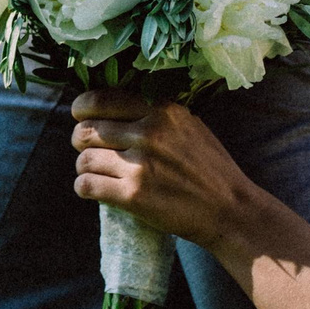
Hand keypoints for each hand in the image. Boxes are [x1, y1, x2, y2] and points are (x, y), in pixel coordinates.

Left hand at [71, 91, 256, 250]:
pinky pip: (87, 185)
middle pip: (87, 130)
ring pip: (84, 159)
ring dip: (84, 166)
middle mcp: (148, 134)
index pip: (101, 99)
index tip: (80, 115)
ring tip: (95, 171)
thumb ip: (155, 113)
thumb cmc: (210, 168)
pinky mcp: (133, 196)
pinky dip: (84, 187)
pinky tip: (94, 189)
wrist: (229, 209)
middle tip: (87, 148)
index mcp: (161, 111)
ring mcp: (139, 166)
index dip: (82, 108)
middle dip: (80, 140)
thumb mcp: (189, 125)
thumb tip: (114, 106)